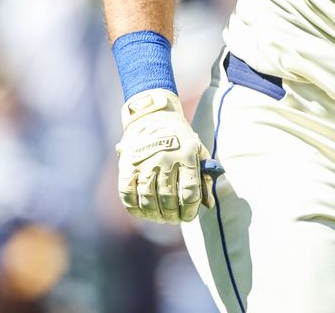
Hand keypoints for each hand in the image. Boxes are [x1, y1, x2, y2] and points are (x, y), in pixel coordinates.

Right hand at [116, 89, 214, 222]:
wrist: (154, 116)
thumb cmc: (180, 138)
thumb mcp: (198, 150)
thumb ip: (205, 177)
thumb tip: (208, 205)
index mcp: (187, 156)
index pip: (190, 193)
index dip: (190, 210)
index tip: (189, 215)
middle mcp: (165, 159)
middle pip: (169, 199)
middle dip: (173, 215)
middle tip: (174, 219)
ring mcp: (144, 162)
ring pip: (148, 199)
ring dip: (154, 214)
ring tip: (160, 217)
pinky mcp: (127, 164)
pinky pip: (127, 193)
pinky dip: (134, 207)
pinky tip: (142, 210)